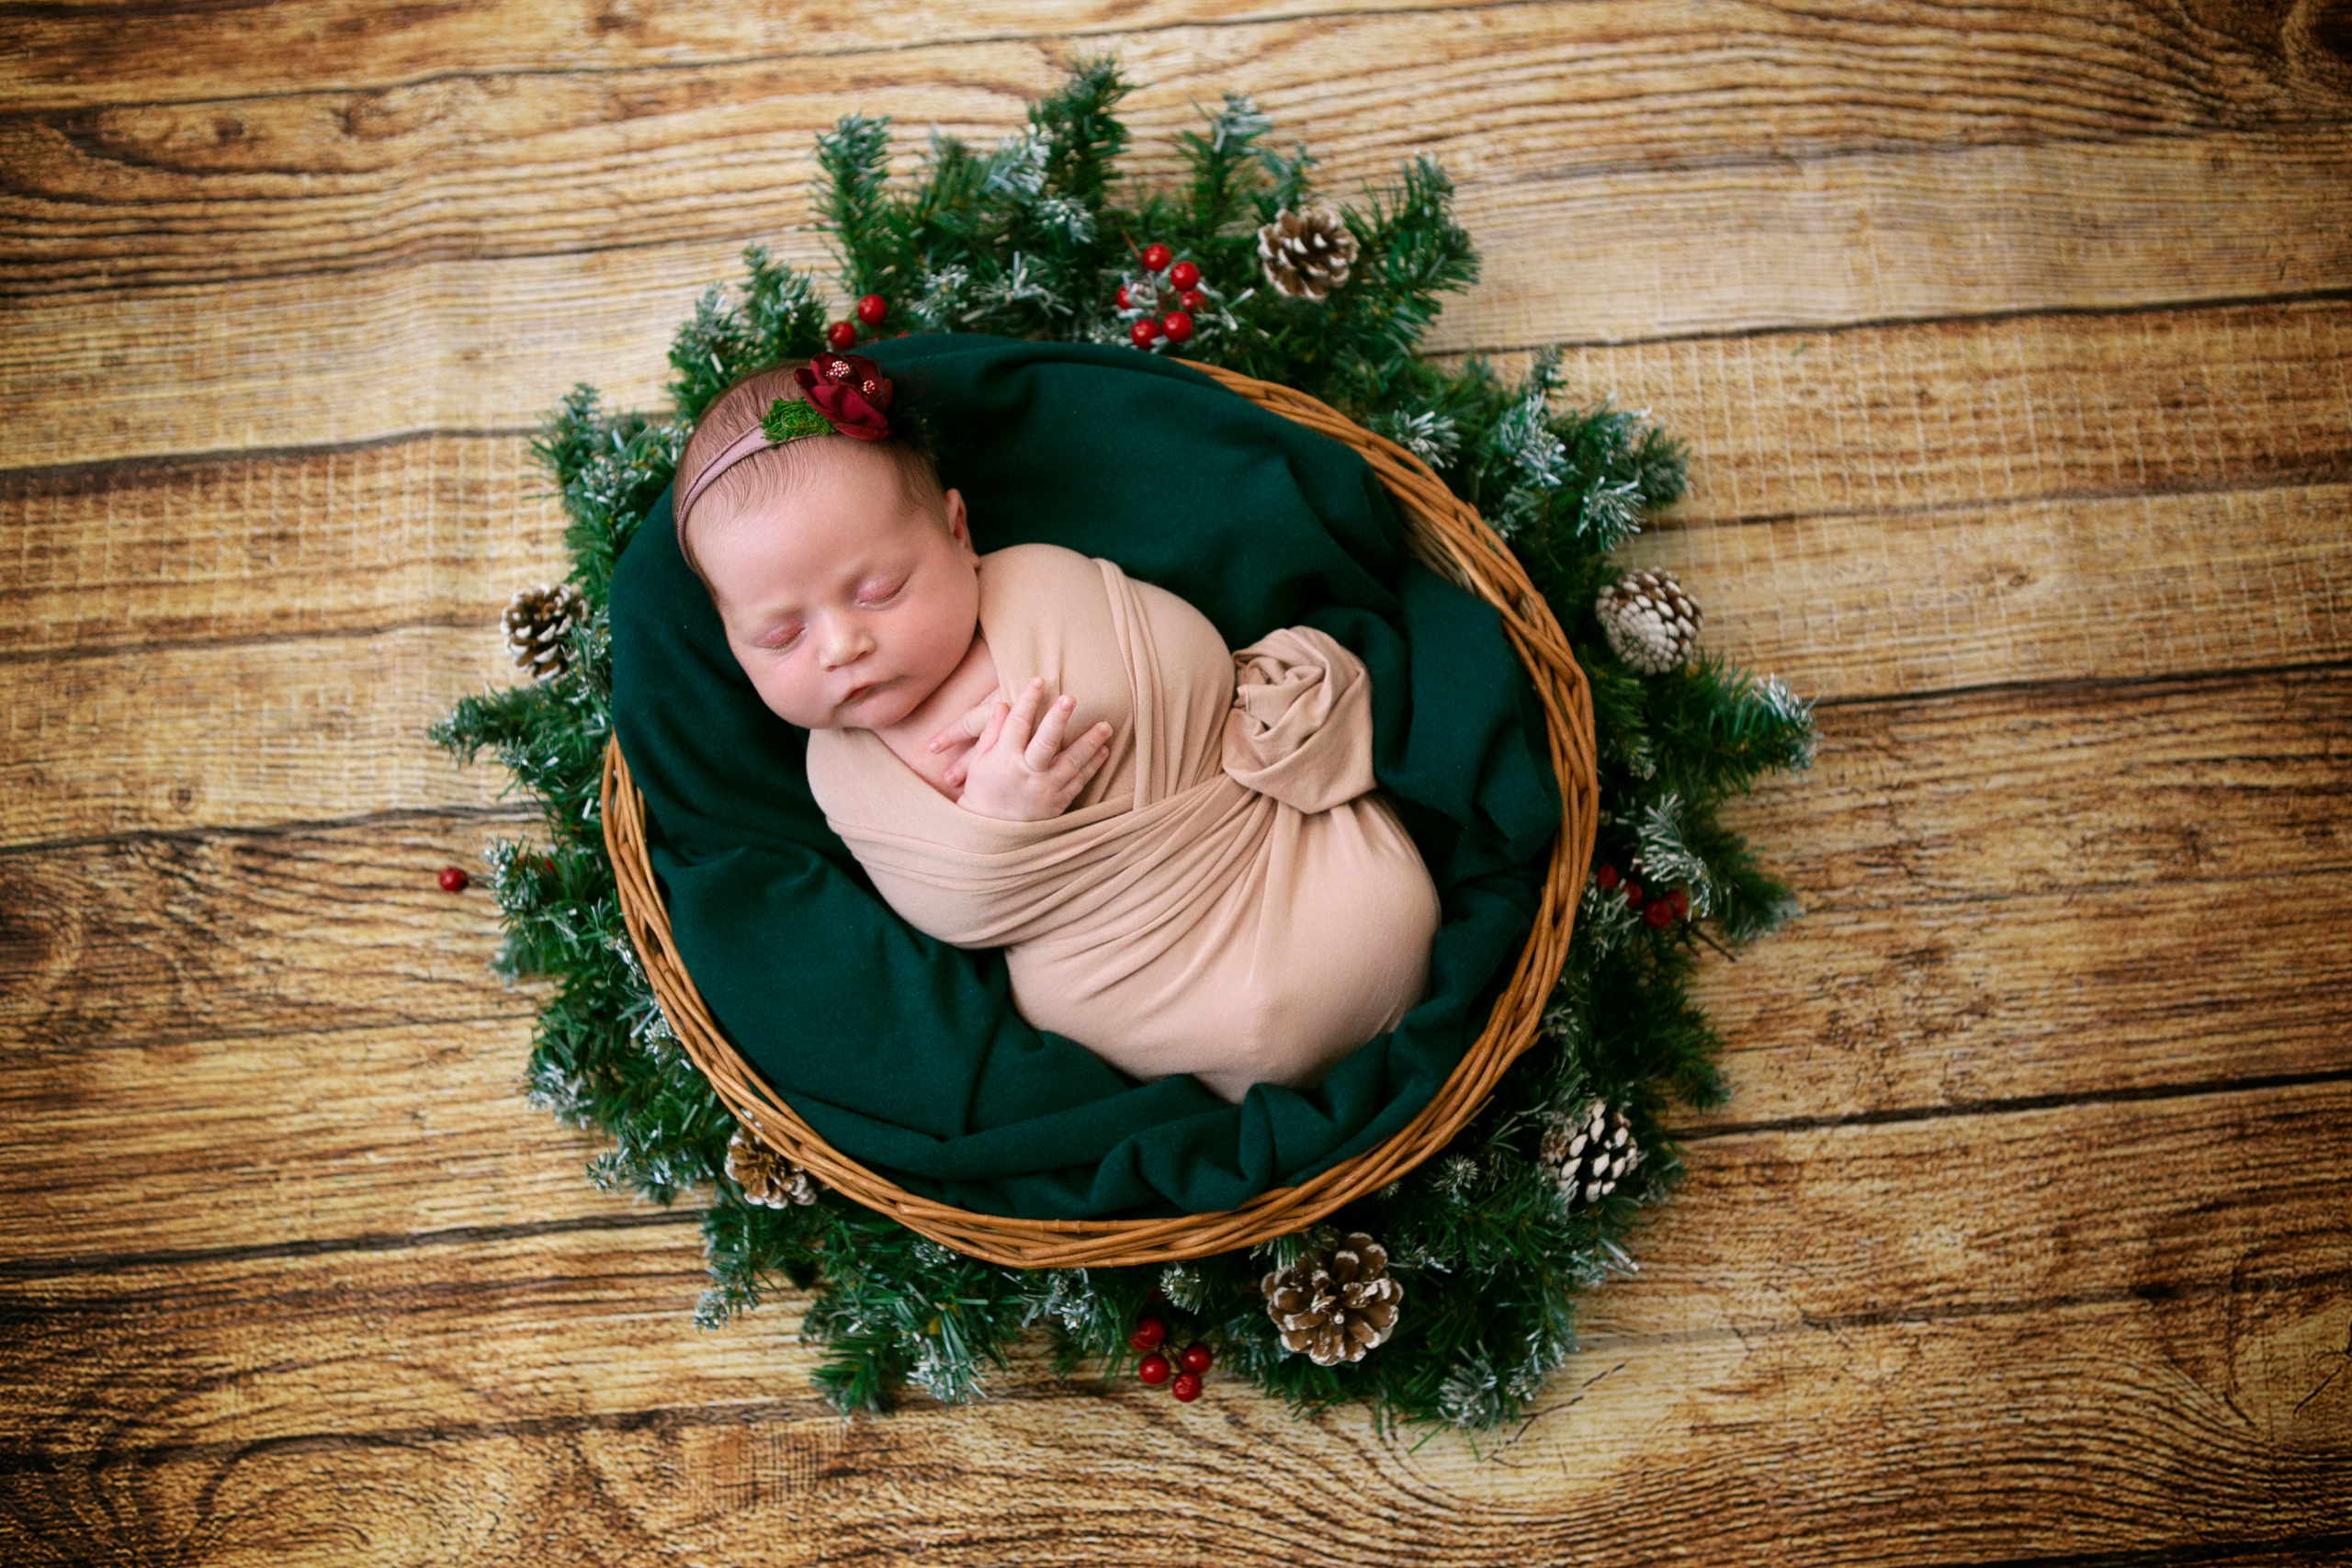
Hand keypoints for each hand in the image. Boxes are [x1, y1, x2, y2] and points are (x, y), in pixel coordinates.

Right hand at [930, 677, 1112, 820]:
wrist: (992, 833)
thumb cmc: (983, 790)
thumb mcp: (978, 762)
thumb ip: (992, 733)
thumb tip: (1002, 705)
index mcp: (1004, 759)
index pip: (1017, 724)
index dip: (1027, 701)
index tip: (1038, 680)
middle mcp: (1027, 773)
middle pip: (1046, 743)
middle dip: (1058, 720)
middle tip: (1070, 698)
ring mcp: (1045, 789)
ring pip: (1071, 763)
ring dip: (1090, 743)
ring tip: (1106, 726)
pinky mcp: (1058, 802)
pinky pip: (1079, 781)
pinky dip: (1093, 765)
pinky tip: (1103, 750)